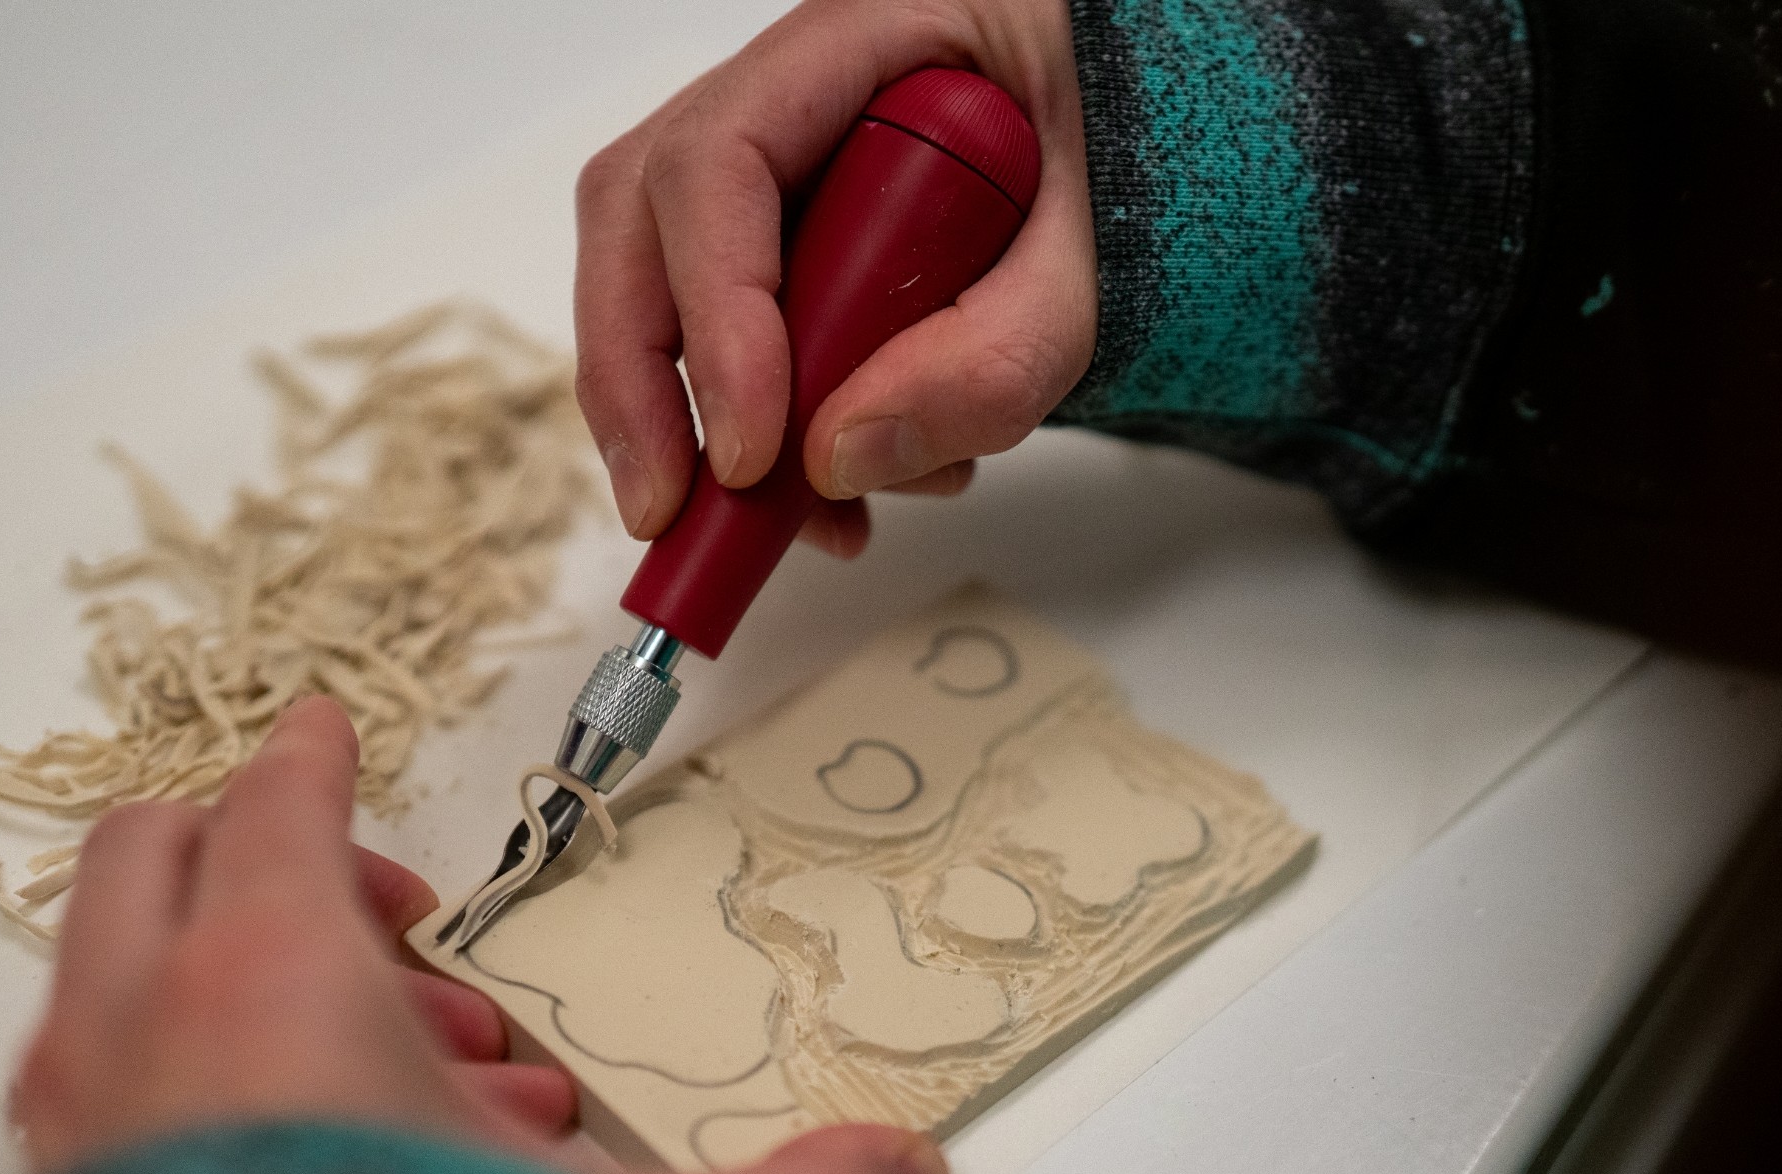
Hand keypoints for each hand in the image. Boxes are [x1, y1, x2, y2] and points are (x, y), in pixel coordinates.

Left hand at [10, 696, 948, 1173]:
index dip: (313, 758)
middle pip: (156, 857)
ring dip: (257, 990)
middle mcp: (145, 1031)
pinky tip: (347, 1169)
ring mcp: (83, 1132)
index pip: (275, 802)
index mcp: (270, 977)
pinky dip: (212, 1091)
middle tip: (398, 930)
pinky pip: (120, 1102)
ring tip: (422, 1081)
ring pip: (130, 986)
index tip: (329, 731)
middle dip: (273, 860)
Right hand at [575, 0, 1095, 557]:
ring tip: (799, 518)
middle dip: (642, 383)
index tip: (752, 450)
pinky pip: (720, 330)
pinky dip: (754, 428)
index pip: (722, 163)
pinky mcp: (774, 237)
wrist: (1143, 145)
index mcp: (859, 39)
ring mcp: (768, 162)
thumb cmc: (1112, 160)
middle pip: (638, 217)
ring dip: (694, 419)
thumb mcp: (1092, 267)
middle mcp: (785, 91)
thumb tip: (841, 459)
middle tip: (670, 511)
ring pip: (656, 278)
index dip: (717, 313)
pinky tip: (835, 491)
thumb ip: (993, 359)